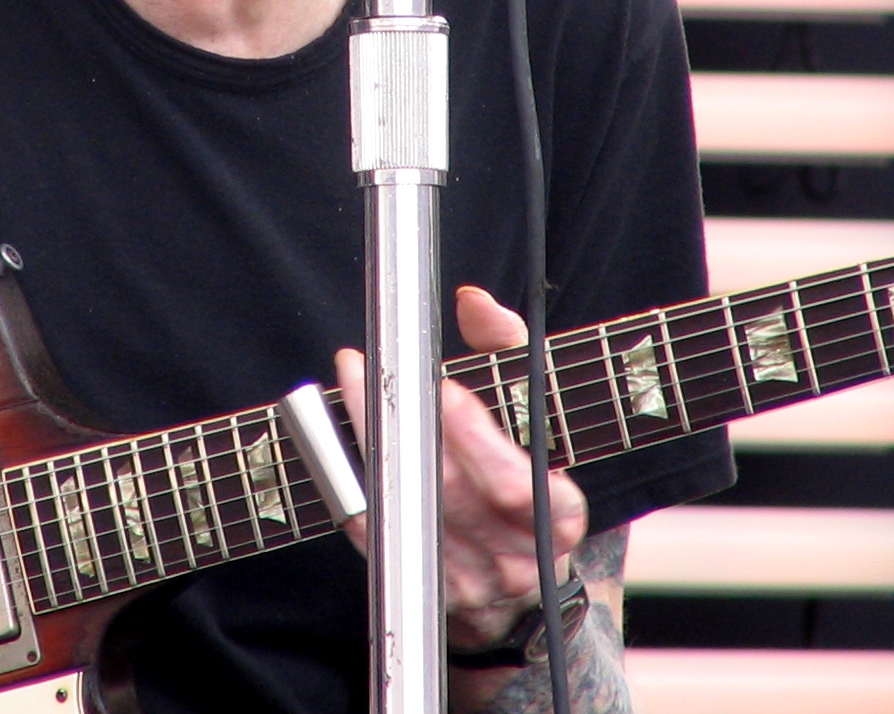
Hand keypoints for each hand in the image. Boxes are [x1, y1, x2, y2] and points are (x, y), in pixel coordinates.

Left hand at [335, 285, 587, 648]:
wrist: (527, 575)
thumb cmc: (529, 468)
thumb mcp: (535, 406)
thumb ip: (507, 349)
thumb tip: (472, 303)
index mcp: (558, 513)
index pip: (515, 480)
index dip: (475, 435)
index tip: (441, 387)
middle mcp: (517, 557)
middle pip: (449, 490)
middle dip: (400, 424)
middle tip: (361, 369)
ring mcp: (471, 581)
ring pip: (407, 510)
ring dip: (367, 446)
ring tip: (346, 390)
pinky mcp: (428, 590)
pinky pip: (379, 537)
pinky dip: (353, 489)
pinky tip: (335, 444)